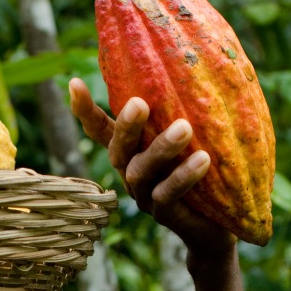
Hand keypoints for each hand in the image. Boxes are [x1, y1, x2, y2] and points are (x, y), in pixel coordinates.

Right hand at [68, 79, 235, 261]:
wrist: (217, 227)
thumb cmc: (207, 173)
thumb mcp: (196, 139)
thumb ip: (190, 112)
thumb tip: (208, 63)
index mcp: (133, 150)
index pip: (100, 130)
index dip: (85, 110)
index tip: (73, 82)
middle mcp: (131, 171)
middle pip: (117, 148)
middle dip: (126, 126)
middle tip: (141, 103)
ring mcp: (144, 195)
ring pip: (140, 171)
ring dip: (160, 148)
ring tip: (184, 128)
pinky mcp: (163, 215)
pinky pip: (166, 195)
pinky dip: (182, 177)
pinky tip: (202, 160)